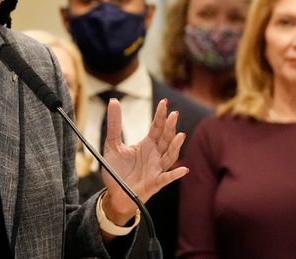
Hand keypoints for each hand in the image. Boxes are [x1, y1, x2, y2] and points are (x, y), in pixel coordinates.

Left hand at [100, 98, 187, 224]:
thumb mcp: (112, 145)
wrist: (114, 194)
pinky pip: (167, 178)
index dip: (160, 115)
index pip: (157, 127)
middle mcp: (155, 155)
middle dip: (170, 127)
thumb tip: (113, 101)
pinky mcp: (155, 183)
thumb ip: (114, 124)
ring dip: (175, 146)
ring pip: (170, 156)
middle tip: (174, 114)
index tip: (164, 102)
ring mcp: (157, 169)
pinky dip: (175, 174)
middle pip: (165, 138)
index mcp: (147, 144)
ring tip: (181, 135)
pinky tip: (183, 169)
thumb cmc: (117, 170)